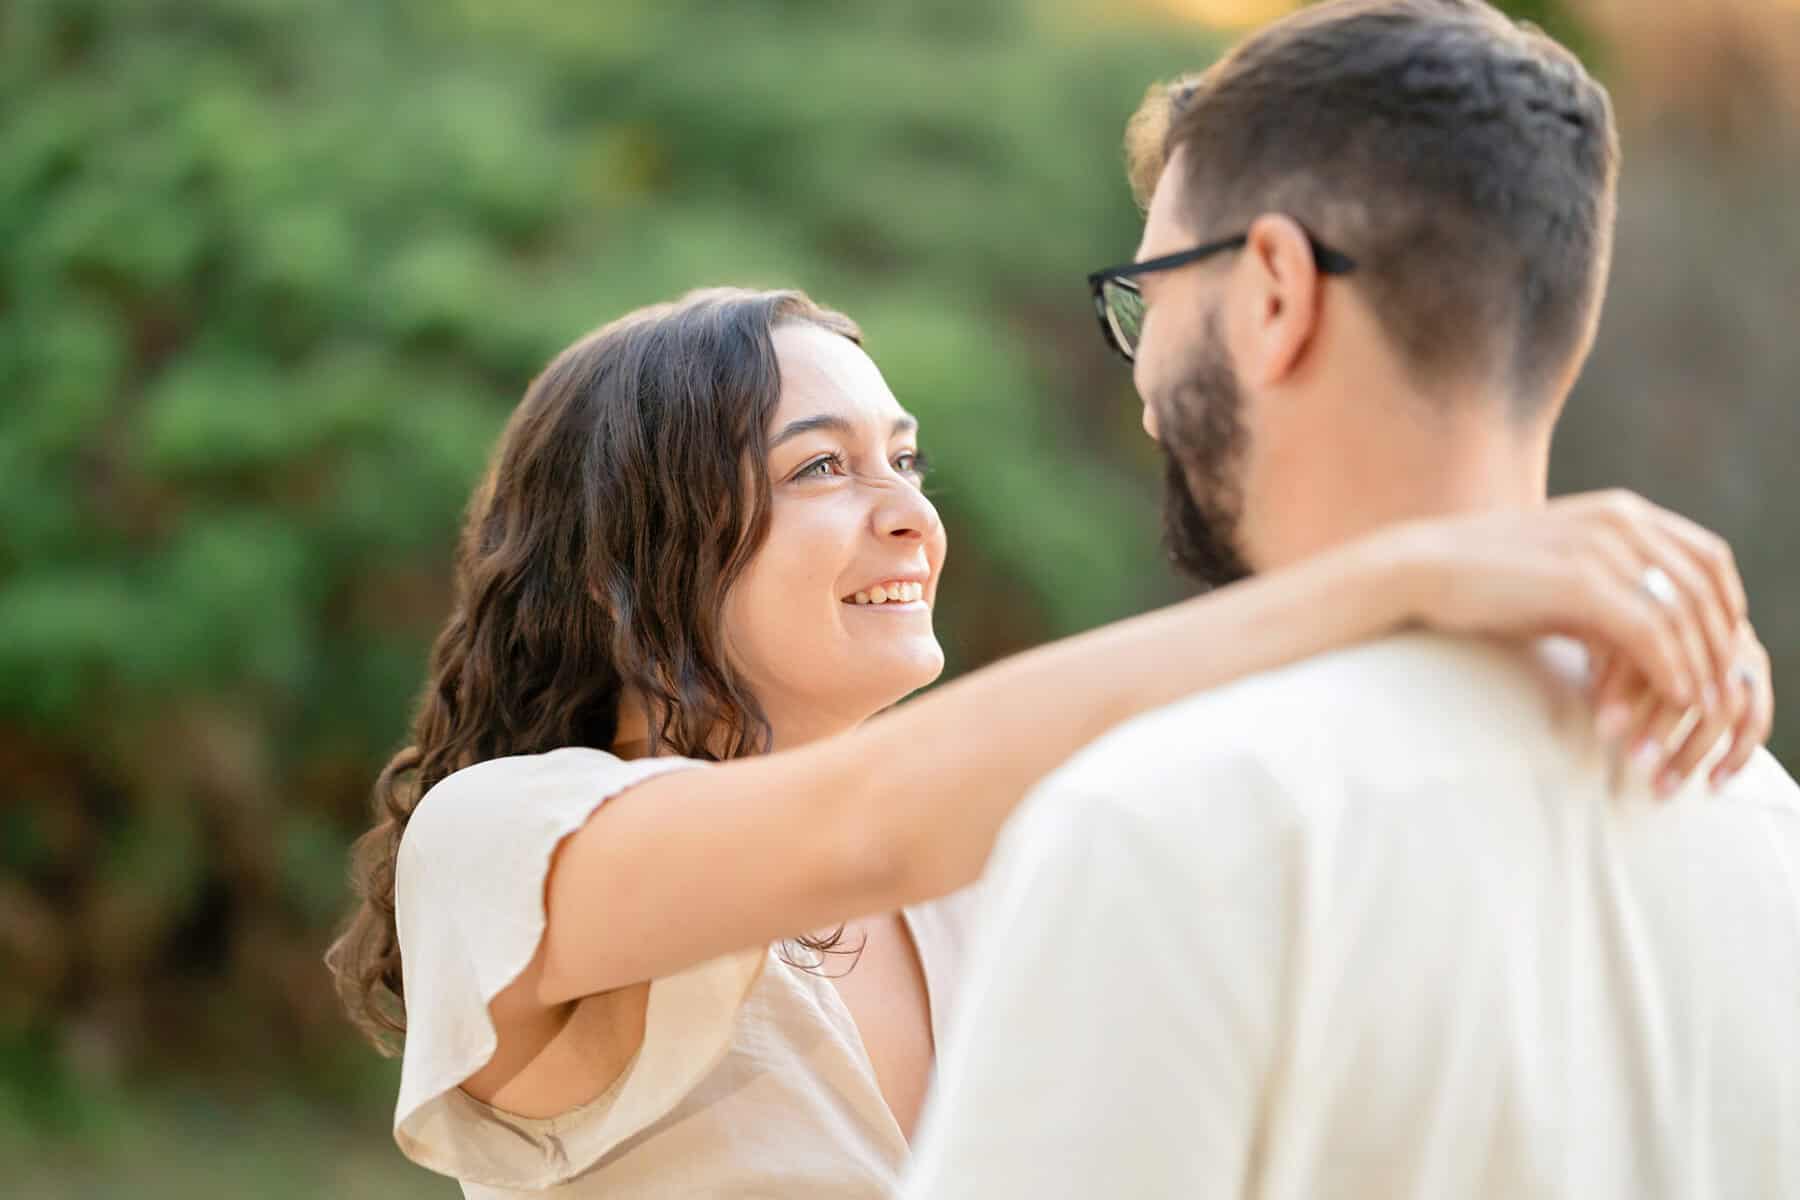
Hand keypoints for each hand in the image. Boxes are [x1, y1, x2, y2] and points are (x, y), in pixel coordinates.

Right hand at [1392, 490, 1769, 785]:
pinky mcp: (1581, 581)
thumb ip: (1612, 587)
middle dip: (1719, 648)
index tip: (1722, 656)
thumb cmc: (1485, 582)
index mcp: (1622, 512)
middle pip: (1707, 588)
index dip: (1726, 609)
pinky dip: (1669, 670)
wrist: (1421, 570)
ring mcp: (1603, 546)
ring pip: (1684, 614)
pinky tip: (1670, 701)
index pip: (1710, 559)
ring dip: (1697, 668)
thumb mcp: (1562, 573)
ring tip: (1696, 712)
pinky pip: (1650, 632)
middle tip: (1718, 698)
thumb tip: (1654, 633)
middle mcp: (1622, 520)